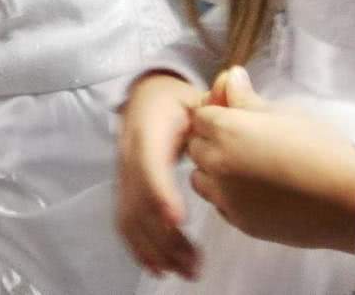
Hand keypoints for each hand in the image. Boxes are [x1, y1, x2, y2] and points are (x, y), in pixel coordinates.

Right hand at [117, 71, 204, 279]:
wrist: (146, 97)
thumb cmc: (179, 102)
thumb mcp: (198, 97)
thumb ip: (217, 100)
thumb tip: (232, 84)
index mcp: (148, 127)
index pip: (148, 162)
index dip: (160, 191)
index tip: (179, 221)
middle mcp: (128, 151)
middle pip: (138, 198)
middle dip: (164, 235)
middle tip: (195, 264)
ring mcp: (122, 172)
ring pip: (130, 215)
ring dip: (155, 247)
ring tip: (188, 270)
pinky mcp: (124, 189)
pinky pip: (124, 220)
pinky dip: (139, 247)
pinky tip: (159, 268)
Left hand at [186, 67, 354, 253]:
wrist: (352, 200)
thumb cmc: (322, 148)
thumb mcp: (284, 113)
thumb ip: (246, 98)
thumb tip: (230, 76)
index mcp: (226, 130)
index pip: (200, 115)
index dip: (217, 112)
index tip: (237, 115)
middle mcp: (218, 164)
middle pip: (196, 146)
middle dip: (212, 140)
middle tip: (243, 140)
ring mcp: (227, 198)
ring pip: (202, 179)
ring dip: (214, 170)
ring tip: (247, 167)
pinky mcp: (241, 223)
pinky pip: (219, 205)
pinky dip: (227, 196)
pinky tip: (255, 191)